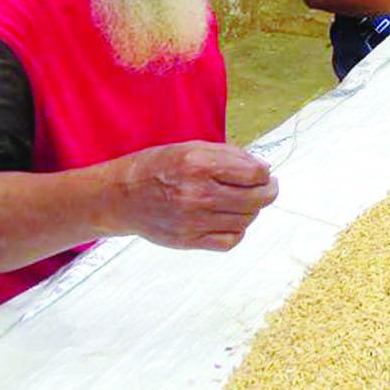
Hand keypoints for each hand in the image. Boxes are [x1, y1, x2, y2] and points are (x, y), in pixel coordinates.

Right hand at [107, 142, 277, 251]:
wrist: (120, 196)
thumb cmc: (158, 167)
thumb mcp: (193, 148)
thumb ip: (230, 156)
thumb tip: (263, 168)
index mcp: (200, 165)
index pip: (254, 174)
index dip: (265, 173)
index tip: (264, 173)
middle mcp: (197, 194)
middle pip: (255, 200)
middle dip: (269, 192)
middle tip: (268, 188)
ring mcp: (193, 220)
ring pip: (245, 220)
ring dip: (253, 210)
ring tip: (245, 201)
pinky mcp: (188, 240)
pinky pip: (229, 241)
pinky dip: (238, 231)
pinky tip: (232, 220)